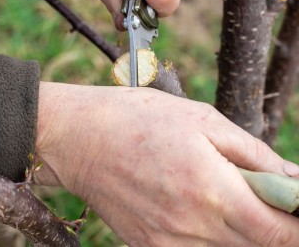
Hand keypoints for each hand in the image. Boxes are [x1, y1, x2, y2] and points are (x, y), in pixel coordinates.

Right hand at [35, 82, 298, 245]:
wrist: (76, 138)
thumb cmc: (135, 118)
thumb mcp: (199, 119)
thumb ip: (252, 153)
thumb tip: (292, 178)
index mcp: (212, 190)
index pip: (283, 234)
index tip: (296, 206)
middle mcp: (193, 227)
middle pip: (259, 246)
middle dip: (271, 223)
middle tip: (256, 190)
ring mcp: (169, 243)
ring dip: (238, 227)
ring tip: (214, 189)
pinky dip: (207, 233)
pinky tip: (190, 202)